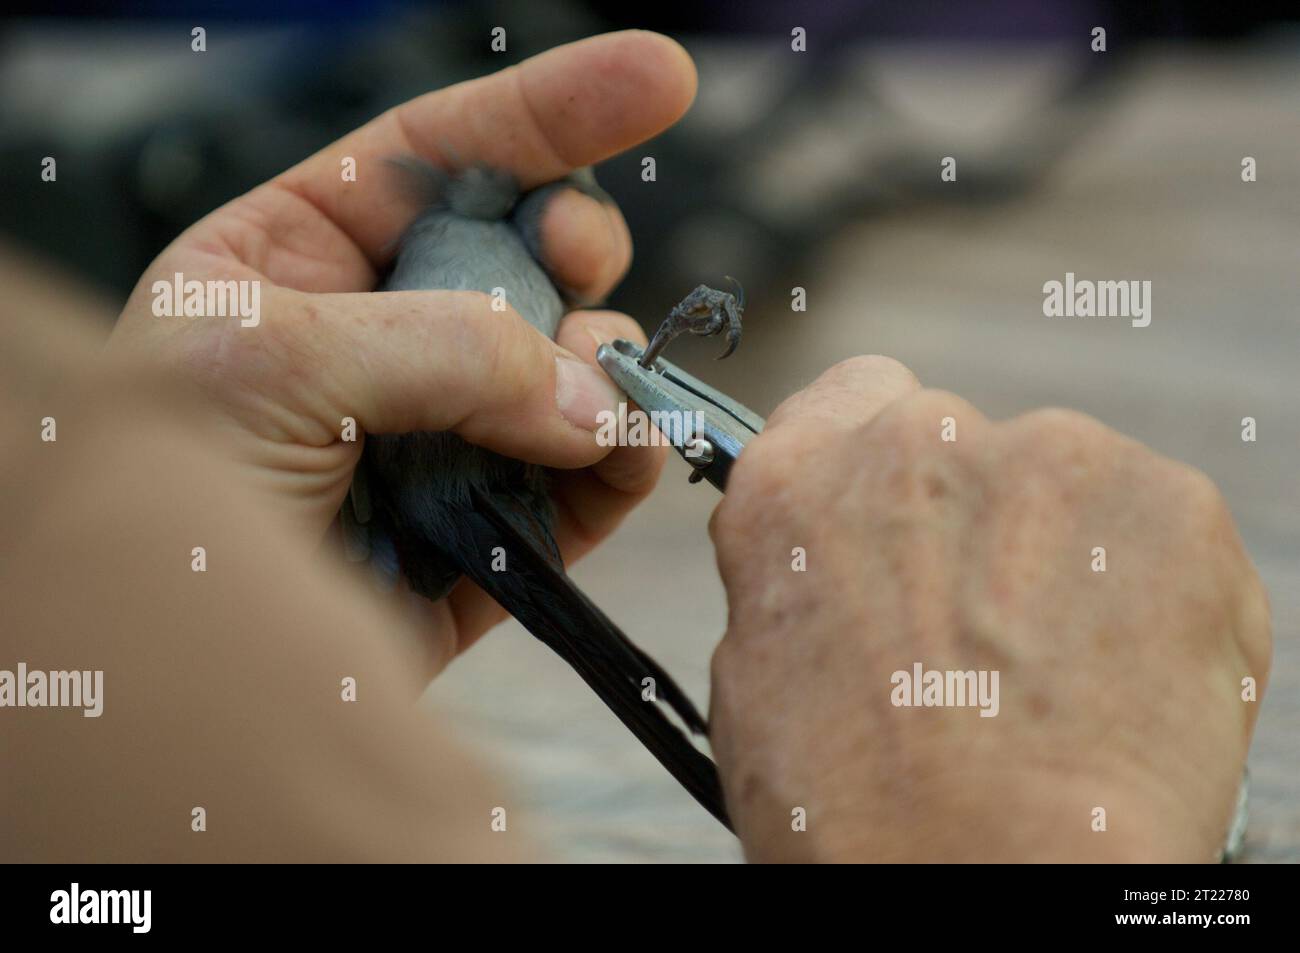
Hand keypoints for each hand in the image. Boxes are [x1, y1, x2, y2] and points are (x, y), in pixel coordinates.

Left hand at [108, 31, 695, 670]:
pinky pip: (592, 477)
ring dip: (605, 365)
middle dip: (573, 245)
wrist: (167, 675)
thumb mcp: (269, 361)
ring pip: (574, 367)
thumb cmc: (161, 498)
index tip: (659, 79)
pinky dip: (624, 461)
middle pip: (525, 254)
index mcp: (301, 259)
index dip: (551, 111)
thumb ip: (441, 345)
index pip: (440, 151)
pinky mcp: (493, 529)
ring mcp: (447, 433)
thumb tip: (589, 394)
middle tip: (578, 266)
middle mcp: (386, 338)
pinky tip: (621, 451)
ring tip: (593, 392)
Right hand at [707, 356, 1271, 861]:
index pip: (852, 395)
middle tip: (983, 633)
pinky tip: (1121, 680)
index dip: (882, 462)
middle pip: (961, 443)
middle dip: (974, 518)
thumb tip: (838, 563)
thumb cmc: (861, 818)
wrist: (996, 882)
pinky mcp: (1168, 503)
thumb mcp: (762, 682)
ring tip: (1055, 677)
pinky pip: (1153, 531)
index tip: (906, 514)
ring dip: (1061, 555)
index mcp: (799, 478)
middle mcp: (919, 438)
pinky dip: (1150, 591)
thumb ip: (797, 579)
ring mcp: (1052, 456)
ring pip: (1063, 487)